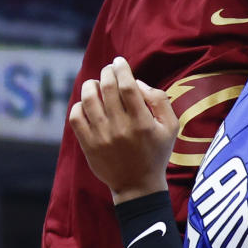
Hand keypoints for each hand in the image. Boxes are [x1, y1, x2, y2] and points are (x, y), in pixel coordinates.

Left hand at [69, 57, 178, 202]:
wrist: (137, 186)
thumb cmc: (156, 152)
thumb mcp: (171, 126)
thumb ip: (160, 99)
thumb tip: (137, 83)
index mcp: (142, 122)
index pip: (127, 86)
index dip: (121, 68)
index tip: (119, 61)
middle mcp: (120, 128)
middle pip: (107, 88)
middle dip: (107, 72)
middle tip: (110, 69)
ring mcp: (101, 137)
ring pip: (88, 99)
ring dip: (91, 85)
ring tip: (96, 83)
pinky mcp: (88, 145)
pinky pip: (76, 117)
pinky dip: (79, 105)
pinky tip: (88, 104)